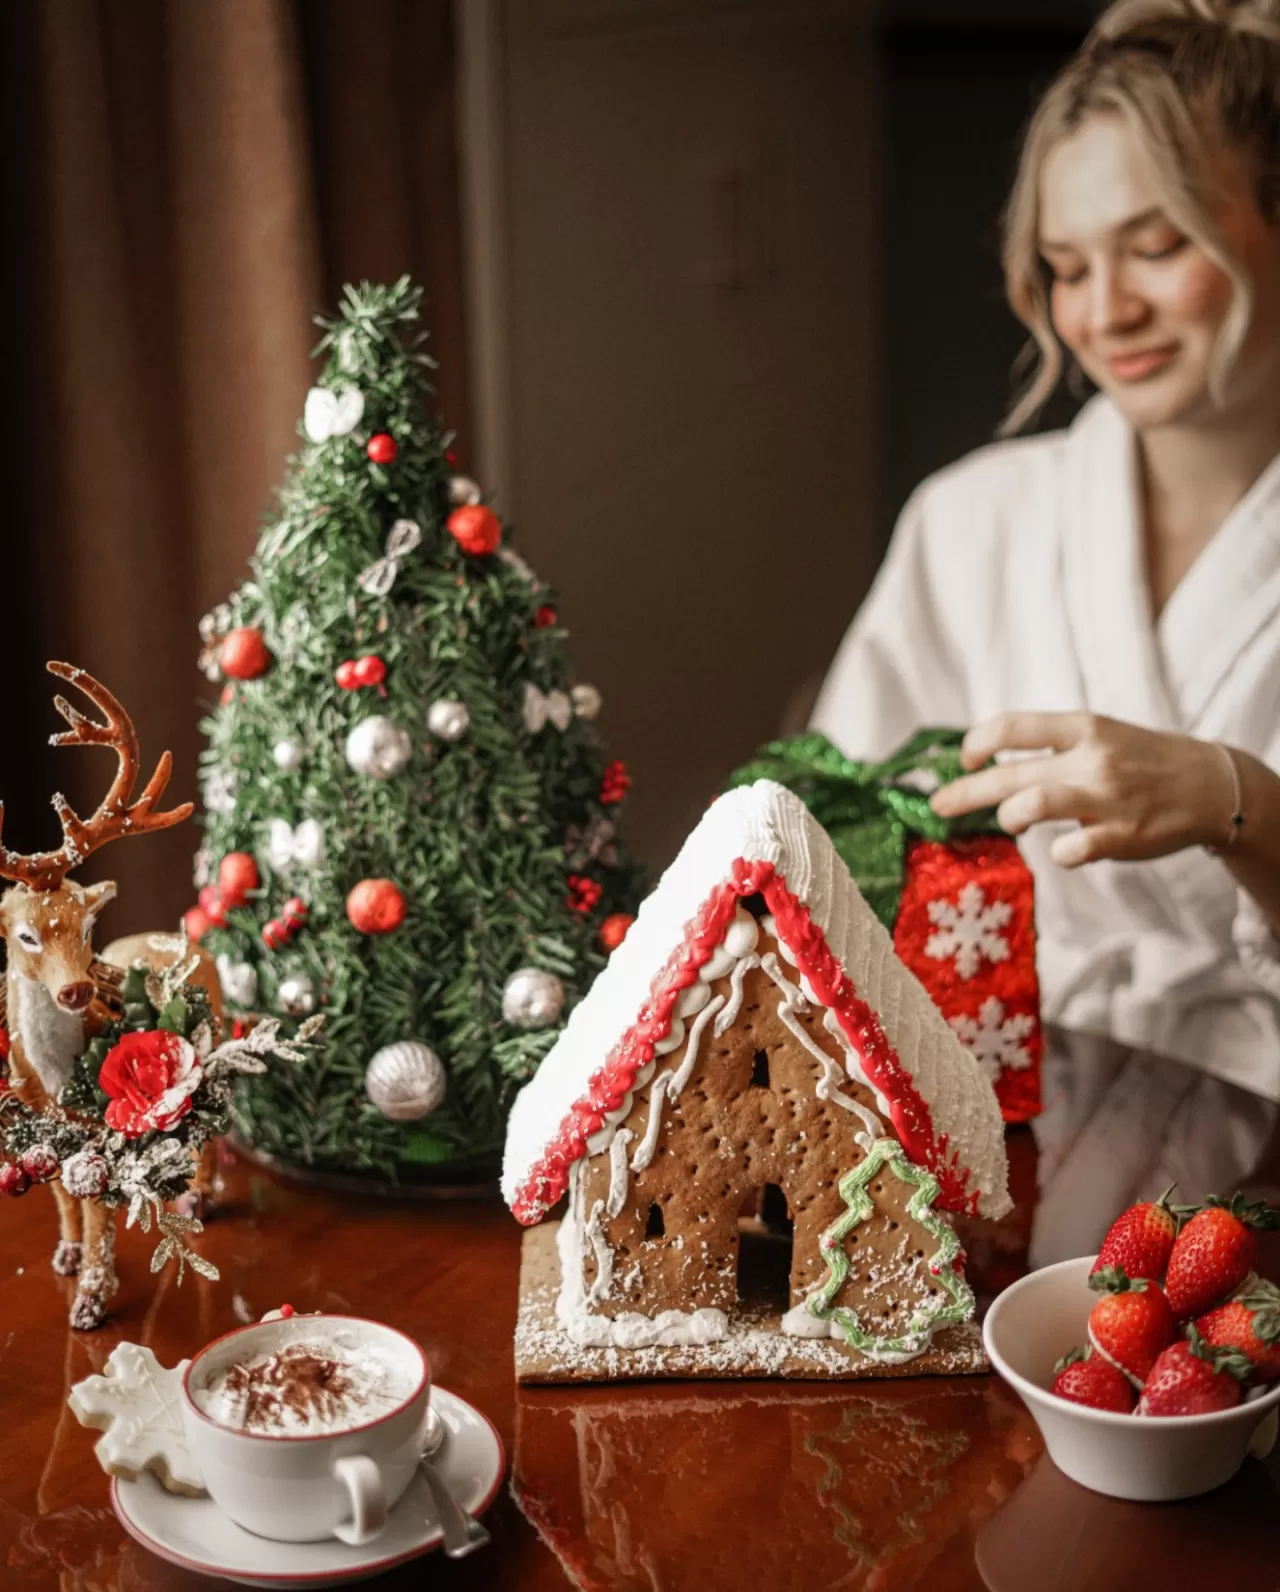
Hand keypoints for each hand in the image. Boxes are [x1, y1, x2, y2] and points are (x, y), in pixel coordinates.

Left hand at [929, 712, 1235, 867]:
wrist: (1209, 784)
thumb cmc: (1138, 760)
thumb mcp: (1097, 735)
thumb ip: (1048, 747)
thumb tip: (985, 761)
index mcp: (1081, 728)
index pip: (1011, 727)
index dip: (975, 743)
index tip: (963, 760)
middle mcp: (1091, 758)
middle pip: (1009, 774)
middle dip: (965, 793)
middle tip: (939, 806)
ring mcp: (1107, 798)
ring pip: (1034, 805)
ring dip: (1010, 817)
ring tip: (1012, 823)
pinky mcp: (1123, 835)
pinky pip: (1073, 849)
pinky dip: (1059, 853)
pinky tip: (1062, 850)